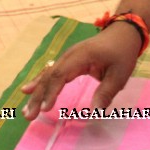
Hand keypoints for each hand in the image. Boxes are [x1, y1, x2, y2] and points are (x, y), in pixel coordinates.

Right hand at [20, 24, 139, 119]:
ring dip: (36, 93)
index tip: (45, 109)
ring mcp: (67, 58)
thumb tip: (94, 113)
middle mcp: (69, 56)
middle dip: (38, 96)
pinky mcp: (68, 61)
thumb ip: (106, 93)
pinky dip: (39, 83)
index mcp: (81, 56)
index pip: (61, 74)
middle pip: (49, 76)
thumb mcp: (120, 74)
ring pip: (47, 75)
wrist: (122, 33)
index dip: (51, 92)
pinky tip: (27, 91)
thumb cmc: (122, 53)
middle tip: (29, 116)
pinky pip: (50, 73)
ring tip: (26, 112)